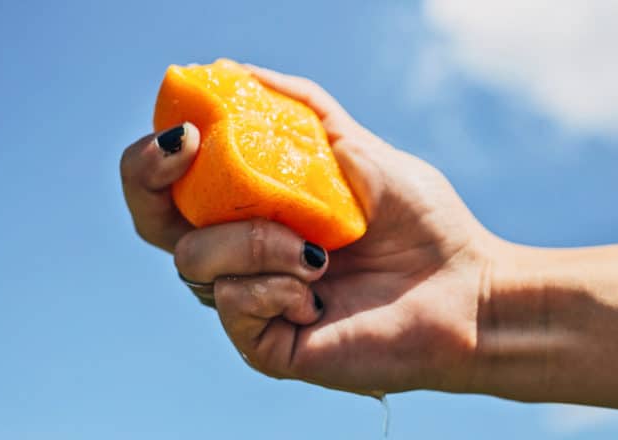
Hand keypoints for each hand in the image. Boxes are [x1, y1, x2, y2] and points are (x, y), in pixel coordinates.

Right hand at [120, 65, 510, 394]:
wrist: (466, 291)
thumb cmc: (422, 222)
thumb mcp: (359, 151)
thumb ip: (305, 112)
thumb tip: (239, 72)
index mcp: (258, 211)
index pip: (177, 186)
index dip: (155, 158)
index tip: (185, 131)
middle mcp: (244, 256)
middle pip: (156, 223)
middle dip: (152, 183)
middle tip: (187, 152)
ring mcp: (252, 301)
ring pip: (194, 261)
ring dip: (252, 241)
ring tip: (317, 251)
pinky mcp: (266, 344)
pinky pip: (232, 306)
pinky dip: (272, 287)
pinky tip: (318, 294)